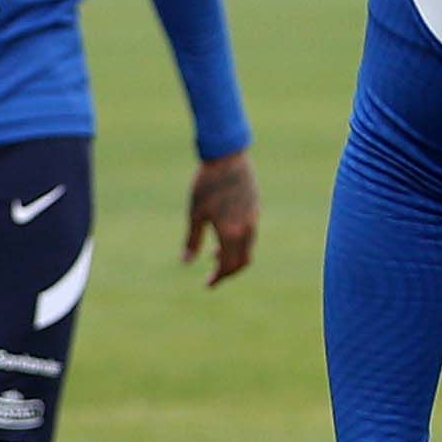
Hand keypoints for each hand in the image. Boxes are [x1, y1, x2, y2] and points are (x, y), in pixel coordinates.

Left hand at [182, 147, 259, 285]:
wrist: (227, 157)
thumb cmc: (207, 184)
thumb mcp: (195, 213)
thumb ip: (192, 240)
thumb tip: (186, 262)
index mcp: (231, 232)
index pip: (227, 266)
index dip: (218, 278)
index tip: (207, 285)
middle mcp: (246, 229)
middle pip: (242, 262)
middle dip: (228, 272)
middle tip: (213, 276)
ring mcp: (254, 218)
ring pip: (248, 248)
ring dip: (233, 256)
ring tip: (214, 255)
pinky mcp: (256, 208)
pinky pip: (250, 234)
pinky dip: (239, 243)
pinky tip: (224, 236)